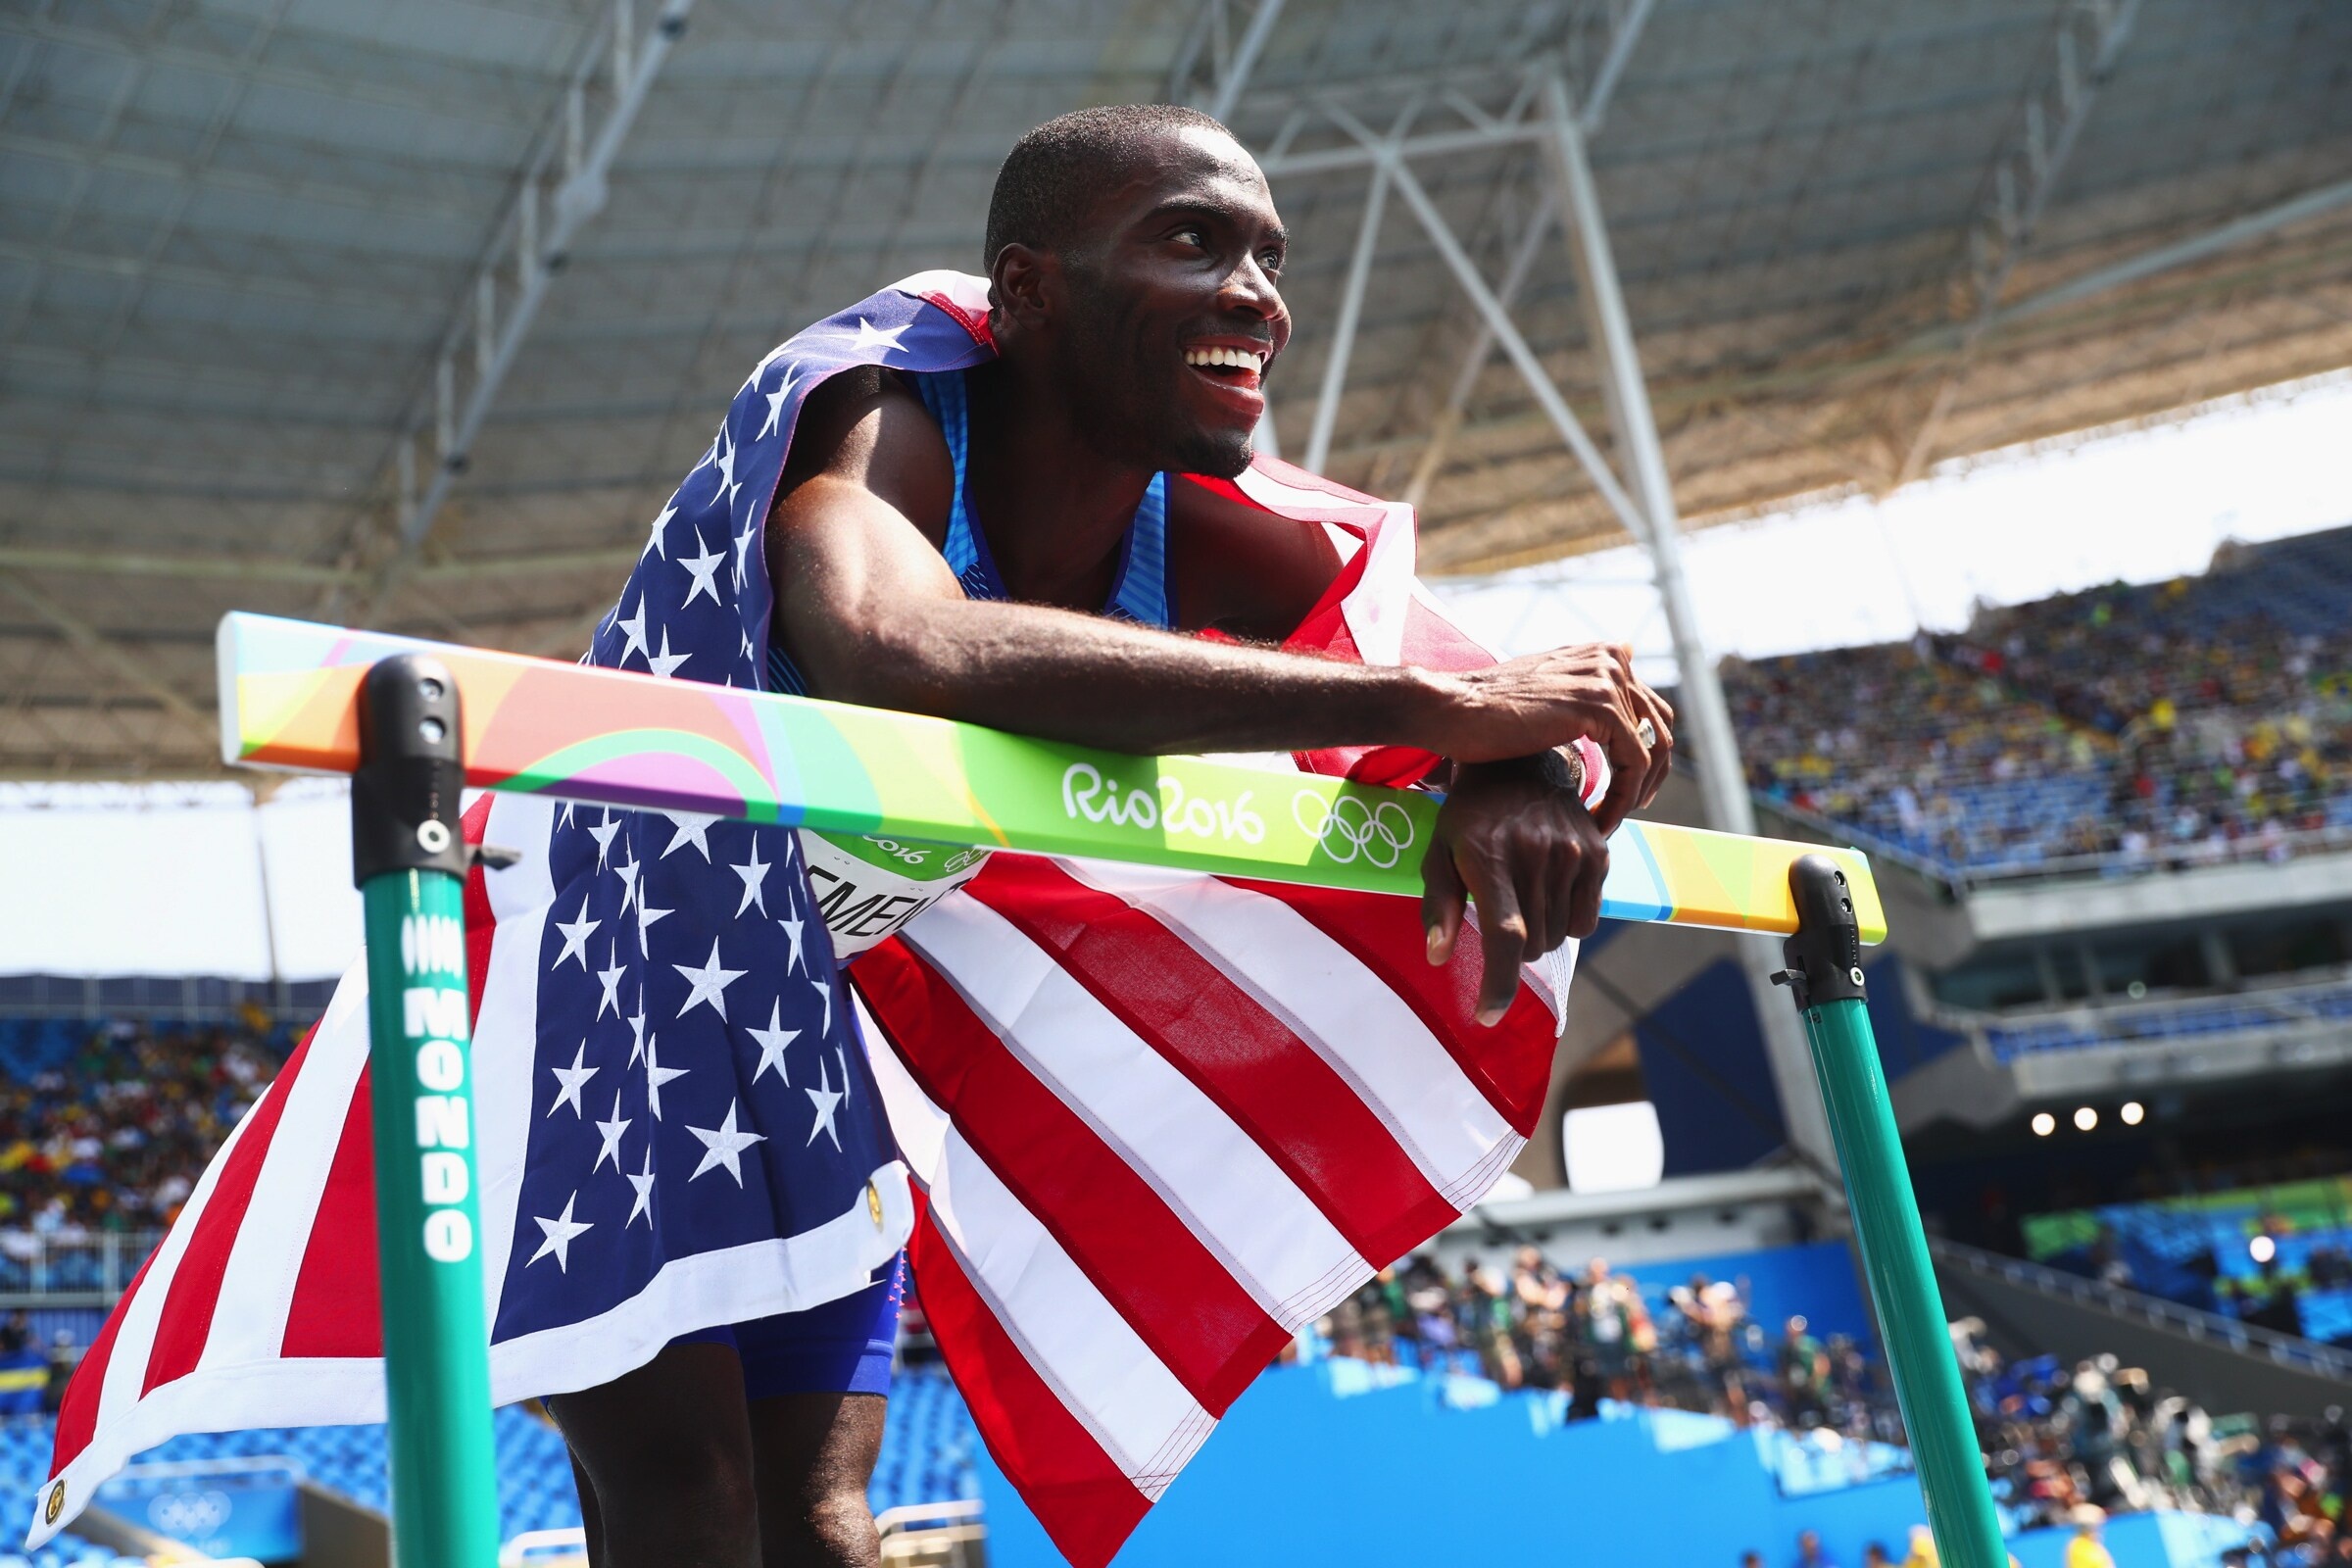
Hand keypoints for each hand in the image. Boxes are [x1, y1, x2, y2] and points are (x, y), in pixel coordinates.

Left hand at [1421, 753, 1609, 1025]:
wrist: (1519, 765)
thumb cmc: (1468, 818)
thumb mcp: (1439, 853)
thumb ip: (1438, 904)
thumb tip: (1438, 956)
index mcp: (1492, 859)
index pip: (1506, 936)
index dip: (1498, 985)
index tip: (1486, 1016)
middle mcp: (1537, 856)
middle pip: (1532, 947)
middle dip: (1512, 948)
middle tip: (1500, 916)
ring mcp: (1573, 854)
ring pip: (1559, 937)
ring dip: (1539, 934)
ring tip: (1522, 897)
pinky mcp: (1599, 854)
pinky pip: (1586, 920)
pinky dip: (1566, 920)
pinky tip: (1548, 890)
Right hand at [1423, 644, 1673, 831]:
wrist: (1451, 709)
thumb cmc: (1485, 712)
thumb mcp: (1540, 693)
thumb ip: (1578, 691)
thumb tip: (1614, 675)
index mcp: (1601, 654)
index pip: (1649, 708)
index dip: (1644, 753)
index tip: (1624, 789)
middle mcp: (1611, 659)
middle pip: (1660, 726)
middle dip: (1652, 775)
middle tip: (1628, 808)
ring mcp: (1607, 680)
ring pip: (1653, 749)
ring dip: (1637, 793)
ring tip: (1610, 819)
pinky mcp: (1600, 708)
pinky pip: (1635, 764)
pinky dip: (1622, 799)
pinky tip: (1599, 820)